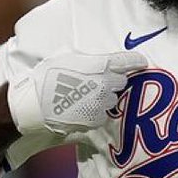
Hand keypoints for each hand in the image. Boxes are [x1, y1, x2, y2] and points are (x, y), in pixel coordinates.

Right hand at [8, 49, 147, 135]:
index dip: (136, 61)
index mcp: (100, 65)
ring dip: (105, 97)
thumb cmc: (48, 76)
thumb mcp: (67, 57)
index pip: (128, 61)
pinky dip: (97, 111)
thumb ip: (89, 59)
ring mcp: (102, 103)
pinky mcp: (96, 119)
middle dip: (113, 80)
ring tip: (86, 96)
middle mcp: (105, 84)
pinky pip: (104, 113)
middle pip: (121, 81)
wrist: (35, 104)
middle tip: (97, 81)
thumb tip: (100, 60)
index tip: (142, 62)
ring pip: (113, 99)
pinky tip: (82, 107)